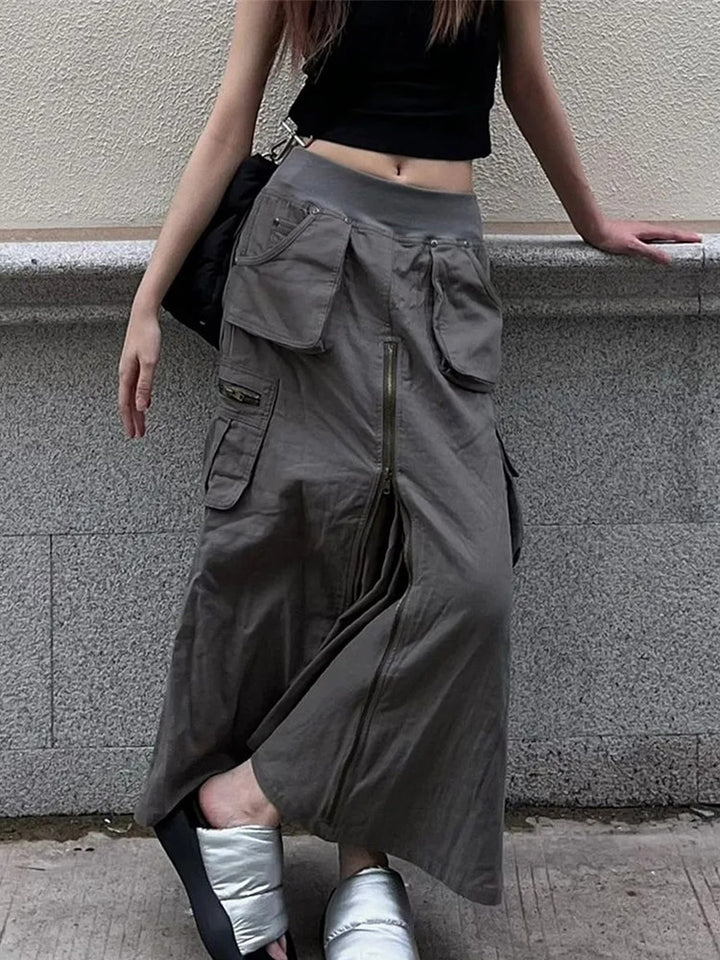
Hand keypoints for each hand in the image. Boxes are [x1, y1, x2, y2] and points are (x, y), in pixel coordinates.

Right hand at [118, 301, 161, 438]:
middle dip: (133, 420)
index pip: (126, 404)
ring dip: (137, 410)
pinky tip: (146, 402)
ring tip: (141, 423)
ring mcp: (130, 369)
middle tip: (137, 434)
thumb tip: (142, 406)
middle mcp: (125, 373)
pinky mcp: (135, 364)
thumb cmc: (146, 334)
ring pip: (132, 396)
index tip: (133, 434)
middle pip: (128, 403)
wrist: (143, 315)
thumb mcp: (150, 362)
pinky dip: (140, 398)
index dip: (129, 420)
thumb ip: (145, 385)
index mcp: (126, 375)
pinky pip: (136, 387)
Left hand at [580, 218, 702, 264]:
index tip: (697, 238)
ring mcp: (638, 232)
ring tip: (679, 241)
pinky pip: (650, 237)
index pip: (671, 234)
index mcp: (648, 231)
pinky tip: (654, 244)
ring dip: (671, 237)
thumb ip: (649, 253)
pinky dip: (658, 240)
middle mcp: (644, 229)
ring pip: (659, 234)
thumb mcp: (631, 247)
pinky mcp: (630, 235)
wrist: (594, 229)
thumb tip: (667, 259)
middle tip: (694, 239)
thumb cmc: (609, 237)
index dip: (685, 237)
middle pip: (668, 233)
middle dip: (682, 236)